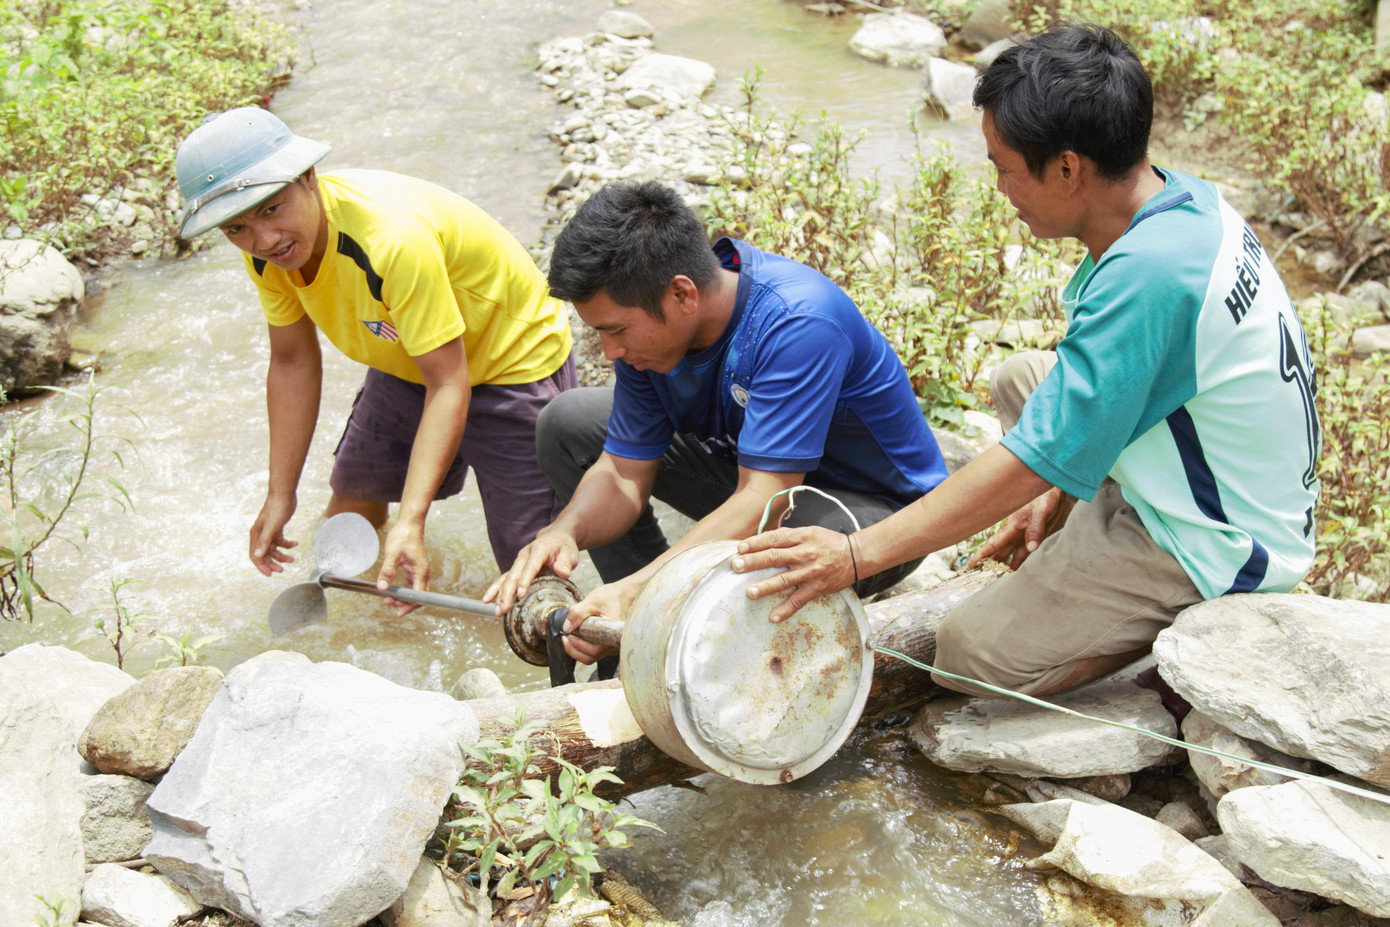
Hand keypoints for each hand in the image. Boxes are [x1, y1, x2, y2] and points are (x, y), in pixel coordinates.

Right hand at [250, 494, 298, 575]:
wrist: (284, 494)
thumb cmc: (276, 509)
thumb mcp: (272, 527)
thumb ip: (264, 542)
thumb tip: (257, 556)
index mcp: (256, 535)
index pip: (255, 555)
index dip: (262, 566)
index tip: (271, 574)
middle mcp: (260, 534)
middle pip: (264, 554)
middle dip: (272, 563)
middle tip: (282, 570)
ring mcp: (269, 532)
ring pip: (273, 549)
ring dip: (282, 555)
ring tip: (292, 559)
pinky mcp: (277, 528)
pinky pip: (281, 541)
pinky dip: (287, 544)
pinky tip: (295, 544)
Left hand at [378, 520, 428, 616]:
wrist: (409, 525)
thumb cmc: (403, 537)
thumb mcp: (392, 554)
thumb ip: (387, 571)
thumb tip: (382, 588)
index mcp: (420, 572)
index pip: (418, 596)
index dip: (410, 606)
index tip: (399, 612)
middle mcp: (423, 573)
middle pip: (419, 596)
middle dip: (405, 603)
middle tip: (388, 604)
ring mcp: (419, 571)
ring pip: (415, 591)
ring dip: (403, 597)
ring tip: (388, 599)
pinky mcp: (415, 568)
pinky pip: (411, 584)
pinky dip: (403, 590)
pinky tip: (392, 590)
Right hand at [483, 529, 579, 614]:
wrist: (555, 537)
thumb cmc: (563, 546)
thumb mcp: (569, 553)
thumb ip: (565, 562)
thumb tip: (564, 572)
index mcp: (538, 550)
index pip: (530, 566)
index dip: (524, 580)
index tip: (520, 594)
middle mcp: (524, 555)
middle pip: (514, 575)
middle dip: (507, 593)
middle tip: (504, 609)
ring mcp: (519, 562)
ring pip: (506, 579)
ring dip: (500, 595)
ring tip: (497, 611)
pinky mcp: (517, 568)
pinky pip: (504, 579)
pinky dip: (496, 590)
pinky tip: (488, 600)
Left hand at [560, 581, 634, 663]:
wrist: (624, 595)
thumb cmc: (611, 597)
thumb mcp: (592, 602)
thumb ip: (578, 613)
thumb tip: (567, 628)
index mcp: (613, 634)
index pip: (594, 650)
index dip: (578, 646)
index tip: (568, 635)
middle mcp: (615, 643)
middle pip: (592, 656)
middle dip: (574, 649)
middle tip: (566, 637)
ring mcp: (613, 646)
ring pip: (593, 656)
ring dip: (578, 649)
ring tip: (570, 636)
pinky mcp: (609, 645)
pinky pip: (596, 652)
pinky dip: (584, 647)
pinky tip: (578, 637)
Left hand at [731, 525, 855, 622]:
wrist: (856, 555)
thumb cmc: (828, 542)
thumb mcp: (809, 532)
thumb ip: (788, 536)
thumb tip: (762, 541)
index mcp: (802, 537)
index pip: (775, 538)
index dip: (756, 543)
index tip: (740, 548)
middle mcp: (805, 554)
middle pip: (775, 557)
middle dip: (754, 561)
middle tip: (736, 565)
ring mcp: (811, 572)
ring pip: (785, 580)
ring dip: (766, 586)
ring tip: (750, 592)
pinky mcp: (817, 588)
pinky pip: (799, 600)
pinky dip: (786, 609)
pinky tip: (773, 617)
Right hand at [968, 486, 1072, 570]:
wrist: (1054, 491)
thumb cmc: (1044, 498)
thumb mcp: (1041, 513)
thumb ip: (1035, 530)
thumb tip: (1031, 549)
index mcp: (1011, 528)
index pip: (992, 545)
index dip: (981, 555)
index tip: (972, 565)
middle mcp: (1014, 534)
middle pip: (999, 552)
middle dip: (992, 564)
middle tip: (984, 579)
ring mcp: (1023, 537)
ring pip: (1010, 555)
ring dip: (1006, 566)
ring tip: (1000, 579)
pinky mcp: (1034, 538)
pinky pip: (1023, 553)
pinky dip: (1019, 562)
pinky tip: (1017, 571)